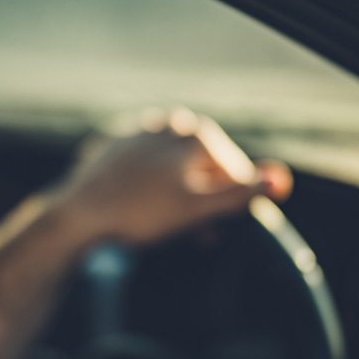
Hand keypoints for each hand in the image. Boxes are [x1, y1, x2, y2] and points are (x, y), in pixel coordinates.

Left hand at [50, 108, 291, 244]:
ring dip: (180, 193)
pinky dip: (151, 186)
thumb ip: (240, 193)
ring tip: (166, 223)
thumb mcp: (197, 209)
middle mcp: (170, 123)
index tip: (211, 233)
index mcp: (196, 135)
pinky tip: (140, 208)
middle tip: (193, 234)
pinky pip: (147, 167)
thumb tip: (282, 178)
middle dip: (204, 200)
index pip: (234, 173)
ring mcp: (140, 131)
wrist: (77, 214)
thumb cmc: (139, 214)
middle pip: (204, 166)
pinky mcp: (115, 144)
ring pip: (176, 165)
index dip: (230, 207)